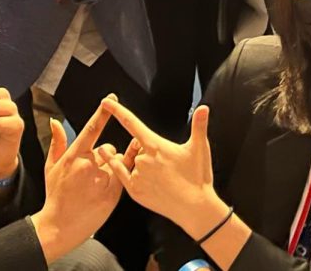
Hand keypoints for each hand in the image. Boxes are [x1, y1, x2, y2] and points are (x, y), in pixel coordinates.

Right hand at [30, 101, 122, 261]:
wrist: (59, 226)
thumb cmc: (55, 195)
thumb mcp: (51, 167)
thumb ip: (57, 143)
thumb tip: (55, 122)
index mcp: (74, 155)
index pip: (92, 128)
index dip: (103, 112)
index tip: (113, 99)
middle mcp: (89, 164)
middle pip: (108, 148)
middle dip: (105, 156)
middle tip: (92, 173)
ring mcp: (101, 179)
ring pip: (116, 162)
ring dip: (112, 168)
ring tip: (98, 183)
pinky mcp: (112, 193)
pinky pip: (123, 176)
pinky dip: (119, 178)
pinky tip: (107, 188)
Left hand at [99, 99, 226, 239]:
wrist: (196, 209)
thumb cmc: (198, 178)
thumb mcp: (200, 148)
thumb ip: (199, 125)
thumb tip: (204, 108)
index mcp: (155, 145)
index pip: (131, 122)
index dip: (117, 111)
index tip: (106, 102)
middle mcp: (143, 159)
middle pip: (137, 146)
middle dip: (147, 149)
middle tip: (167, 162)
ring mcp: (138, 176)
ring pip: (134, 162)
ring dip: (142, 163)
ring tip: (162, 175)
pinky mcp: (135, 191)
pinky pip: (122, 175)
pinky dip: (121, 169)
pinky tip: (123, 165)